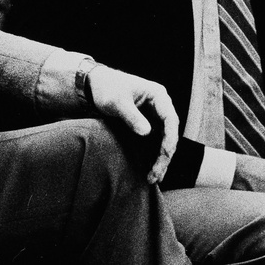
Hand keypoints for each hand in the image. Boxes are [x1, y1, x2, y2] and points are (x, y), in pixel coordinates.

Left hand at [87, 65, 178, 184]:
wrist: (94, 85)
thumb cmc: (106, 88)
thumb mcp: (116, 101)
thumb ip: (131, 116)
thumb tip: (147, 132)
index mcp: (158, 95)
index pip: (170, 119)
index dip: (170, 138)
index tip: (165, 154)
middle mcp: (160, 106)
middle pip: (169, 134)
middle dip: (164, 155)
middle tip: (156, 174)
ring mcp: (155, 116)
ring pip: (163, 141)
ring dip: (160, 159)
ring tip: (153, 178)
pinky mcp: (147, 124)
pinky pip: (154, 142)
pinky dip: (152, 156)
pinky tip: (149, 171)